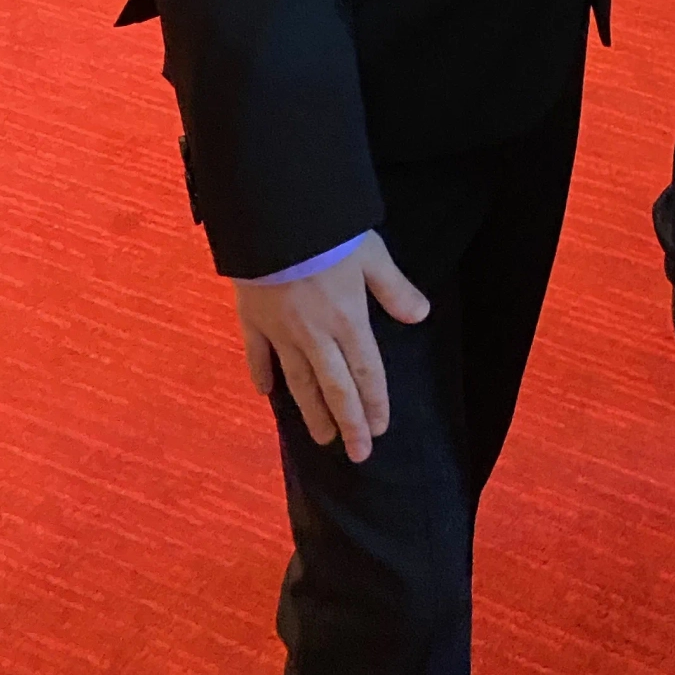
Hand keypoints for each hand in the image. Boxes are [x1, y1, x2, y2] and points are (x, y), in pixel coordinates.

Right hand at [234, 234, 429, 462]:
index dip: (374, 402)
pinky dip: (261, 374)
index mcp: (347, 321)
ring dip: (311, 412)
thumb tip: (421, 316)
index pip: (365, 372)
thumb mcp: (372, 254)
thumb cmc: (328, 234)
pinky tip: (264, 393)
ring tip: (321, 437)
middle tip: (357, 454)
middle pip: (334, 388)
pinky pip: (256, 354)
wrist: (274, 220)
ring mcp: (280, 332)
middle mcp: (315, 336)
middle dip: (348, 423)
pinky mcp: (253, 319)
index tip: (379, 430)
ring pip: (298, 381)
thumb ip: (394, 288)